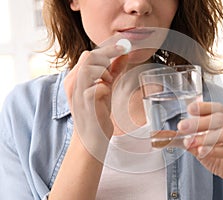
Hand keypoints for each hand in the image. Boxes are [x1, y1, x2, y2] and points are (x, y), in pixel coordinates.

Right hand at [64, 44, 127, 159]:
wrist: (91, 138)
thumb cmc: (97, 112)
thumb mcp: (106, 87)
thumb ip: (113, 71)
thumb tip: (124, 54)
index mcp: (76, 77)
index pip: (89, 54)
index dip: (107, 49)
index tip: (123, 46)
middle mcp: (73, 83)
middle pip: (89, 57)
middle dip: (107, 59)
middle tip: (115, 70)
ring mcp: (77, 94)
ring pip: (90, 68)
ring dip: (104, 73)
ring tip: (108, 84)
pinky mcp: (86, 105)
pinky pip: (97, 88)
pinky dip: (104, 88)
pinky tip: (105, 95)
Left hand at [178, 101, 222, 195]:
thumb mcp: (204, 148)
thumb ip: (193, 141)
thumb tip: (177, 135)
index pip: (217, 108)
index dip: (204, 107)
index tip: (190, 109)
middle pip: (220, 119)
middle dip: (199, 123)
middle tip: (182, 126)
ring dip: (205, 137)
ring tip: (190, 142)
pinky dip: (214, 150)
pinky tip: (202, 152)